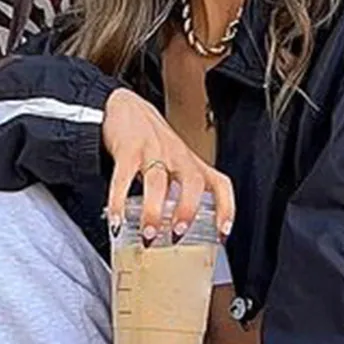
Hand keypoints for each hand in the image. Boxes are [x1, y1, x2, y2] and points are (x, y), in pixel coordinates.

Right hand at [103, 88, 234, 243]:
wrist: (126, 107)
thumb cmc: (153, 143)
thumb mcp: (174, 166)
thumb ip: (177, 196)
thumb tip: (171, 236)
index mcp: (192, 164)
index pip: (220, 184)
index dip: (226, 209)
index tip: (223, 233)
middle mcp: (178, 157)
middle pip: (193, 182)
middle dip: (187, 211)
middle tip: (177, 235)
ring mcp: (153, 151)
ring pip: (158, 181)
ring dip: (154, 211)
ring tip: (148, 235)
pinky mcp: (128, 149)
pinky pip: (123, 177)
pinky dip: (118, 202)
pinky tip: (117, 222)